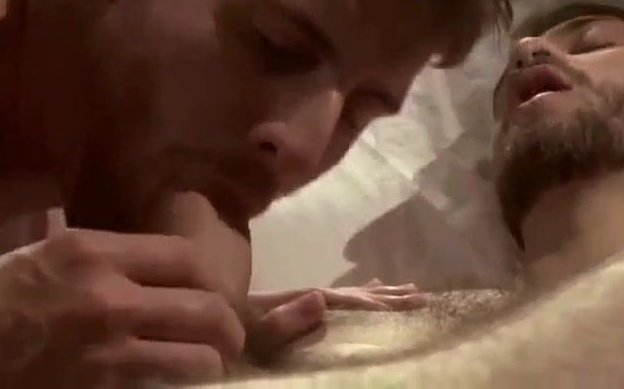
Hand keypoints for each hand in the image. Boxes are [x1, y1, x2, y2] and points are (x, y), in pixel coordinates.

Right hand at [0, 230, 245, 387]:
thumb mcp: (42, 256)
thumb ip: (103, 256)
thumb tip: (153, 261)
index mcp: (91, 252)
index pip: (187, 257)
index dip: (213, 279)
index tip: (215, 294)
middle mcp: (106, 295)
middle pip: (207, 308)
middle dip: (227, 328)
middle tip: (227, 338)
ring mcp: (103, 350)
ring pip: (198, 359)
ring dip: (209, 365)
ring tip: (206, 367)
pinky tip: (172, 386)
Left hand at [244, 279, 426, 358]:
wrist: (201, 318)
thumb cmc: (229, 332)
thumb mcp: (254, 329)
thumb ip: (285, 318)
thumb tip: (322, 297)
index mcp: (304, 303)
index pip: (349, 301)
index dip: (379, 303)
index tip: (413, 302)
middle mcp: (308, 299)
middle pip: (355, 296)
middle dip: (388, 298)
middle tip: (422, 297)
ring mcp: (301, 302)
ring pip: (349, 297)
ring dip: (378, 295)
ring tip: (408, 290)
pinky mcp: (292, 310)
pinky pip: (336, 302)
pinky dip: (357, 297)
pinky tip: (367, 292)